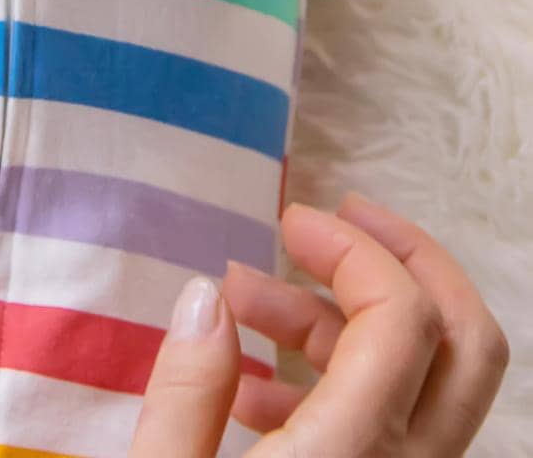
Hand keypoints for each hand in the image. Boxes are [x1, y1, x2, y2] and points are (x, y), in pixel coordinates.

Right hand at [129, 191, 508, 456]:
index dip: (353, 248)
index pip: (403, 316)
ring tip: (241, 303)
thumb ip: (186, 391)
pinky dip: (348, 382)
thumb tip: (206, 297)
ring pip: (429, 382)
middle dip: (405, 256)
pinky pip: (399, 427)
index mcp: (352, 456)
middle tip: (334, 218)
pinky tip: (252, 389)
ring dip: (349, 321)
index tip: (288, 222)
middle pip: (465, 340)